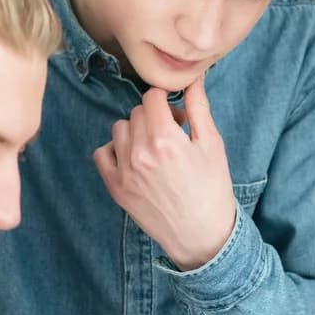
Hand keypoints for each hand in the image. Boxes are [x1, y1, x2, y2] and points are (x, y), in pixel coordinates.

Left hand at [92, 71, 236, 269]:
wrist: (201, 235)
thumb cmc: (212, 189)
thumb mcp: (212, 145)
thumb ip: (199, 108)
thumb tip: (193, 79)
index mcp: (165, 138)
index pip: (151, 97)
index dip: (165, 100)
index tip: (175, 114)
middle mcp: (140, 152)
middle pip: (136, 112)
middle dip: (153, 116)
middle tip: (172, 133)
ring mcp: (124, 171)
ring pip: (119, 129)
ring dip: (135, 131)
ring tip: (155, 147)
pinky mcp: (115, 188)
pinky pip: (101, 154)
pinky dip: (114, 150)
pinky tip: (134, 158)